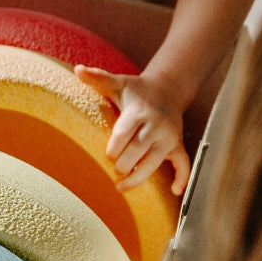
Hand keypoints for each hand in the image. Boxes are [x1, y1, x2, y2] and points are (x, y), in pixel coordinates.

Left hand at [75, 66, 189, 194]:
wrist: (168, 89)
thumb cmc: (136, 91)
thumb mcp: (118, 82)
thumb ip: (98, 78)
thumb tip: (78, 69)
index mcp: (139, 111)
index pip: (124, 133)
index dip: (114, 147)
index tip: (107, 155)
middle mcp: (155, 125)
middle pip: (137, 151)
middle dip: (123, 164)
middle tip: (113, 169)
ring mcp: (168, 137)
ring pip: (154, 162)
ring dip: (138, 178)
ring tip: (121, 187)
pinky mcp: (177, 145)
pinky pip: (183, 163)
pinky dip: (181, 178)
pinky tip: (173, 191)